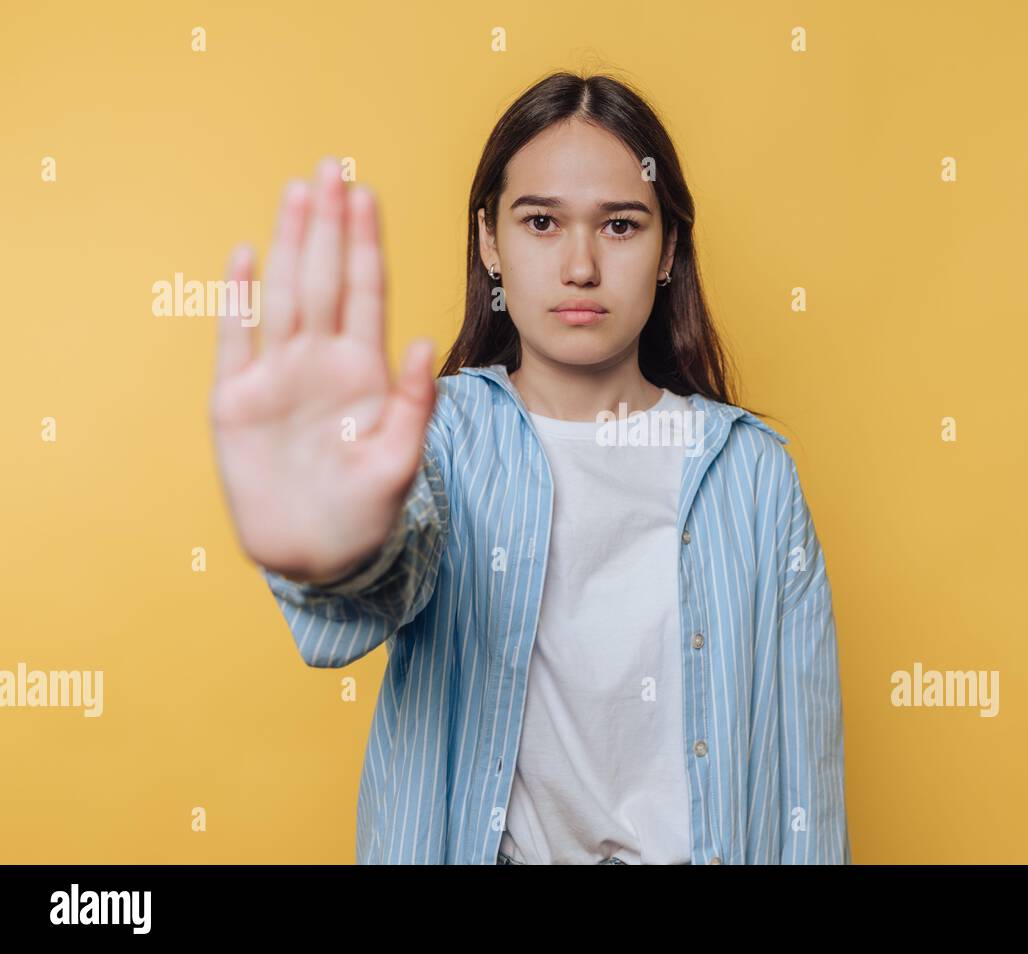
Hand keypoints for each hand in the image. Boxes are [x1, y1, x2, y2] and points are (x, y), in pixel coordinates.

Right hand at [210, 157, 436, 582]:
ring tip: (297, 192)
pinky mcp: (236, 399)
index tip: (366, 195)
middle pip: (324, 278)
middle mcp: (322, 361)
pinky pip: (236, 338)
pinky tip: (245, 255)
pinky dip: (238, 298)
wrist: (314, 555)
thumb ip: (414, 404)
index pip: (366, 293)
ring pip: (285, 294)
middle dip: (328, 224)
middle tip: (331, 168)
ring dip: (289, 243)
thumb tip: (428, 342)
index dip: (364, 244)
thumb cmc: (366, 513)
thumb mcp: (400, 462)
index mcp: (365, 371)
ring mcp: (278, 375)